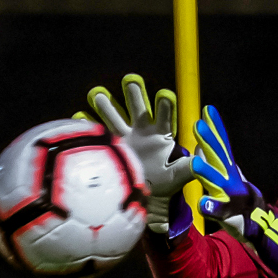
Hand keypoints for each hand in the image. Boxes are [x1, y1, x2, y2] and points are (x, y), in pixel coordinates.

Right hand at [84, 74, 193, 232]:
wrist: (144, 197)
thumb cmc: (164, 184)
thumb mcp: (177, 177)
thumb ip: (188, 168)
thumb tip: (199, 161)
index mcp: (162, 133)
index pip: (165, 115)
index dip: (165, 105)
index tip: (165, 95)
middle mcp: (142, 129)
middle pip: (138, 106)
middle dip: (135, 92)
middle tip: (132, 80)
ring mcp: (124, 136)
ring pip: (114, 114)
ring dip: (106, 104)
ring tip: (97, 94)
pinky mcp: (111, 146)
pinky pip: (98, 133)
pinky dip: (88, 125)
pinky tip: (78, 118)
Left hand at [192, 105, 277, 277]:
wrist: (264, 232)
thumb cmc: (242, 207)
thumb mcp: (230, 183)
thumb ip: (216, 166)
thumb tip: (201, 147)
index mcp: (231, 174)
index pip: (223, 147)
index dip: (217, 129)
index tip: (208, 110)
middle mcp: (233, 182)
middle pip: (220, 158)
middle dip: (211, 141)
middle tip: (198, 124)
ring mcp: (233, 199)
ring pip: (219, 183)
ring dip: (207, 172)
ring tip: (194, 162)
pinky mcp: (232, 217)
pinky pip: (221, 213)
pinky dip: (213, 208)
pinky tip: (201, 205)